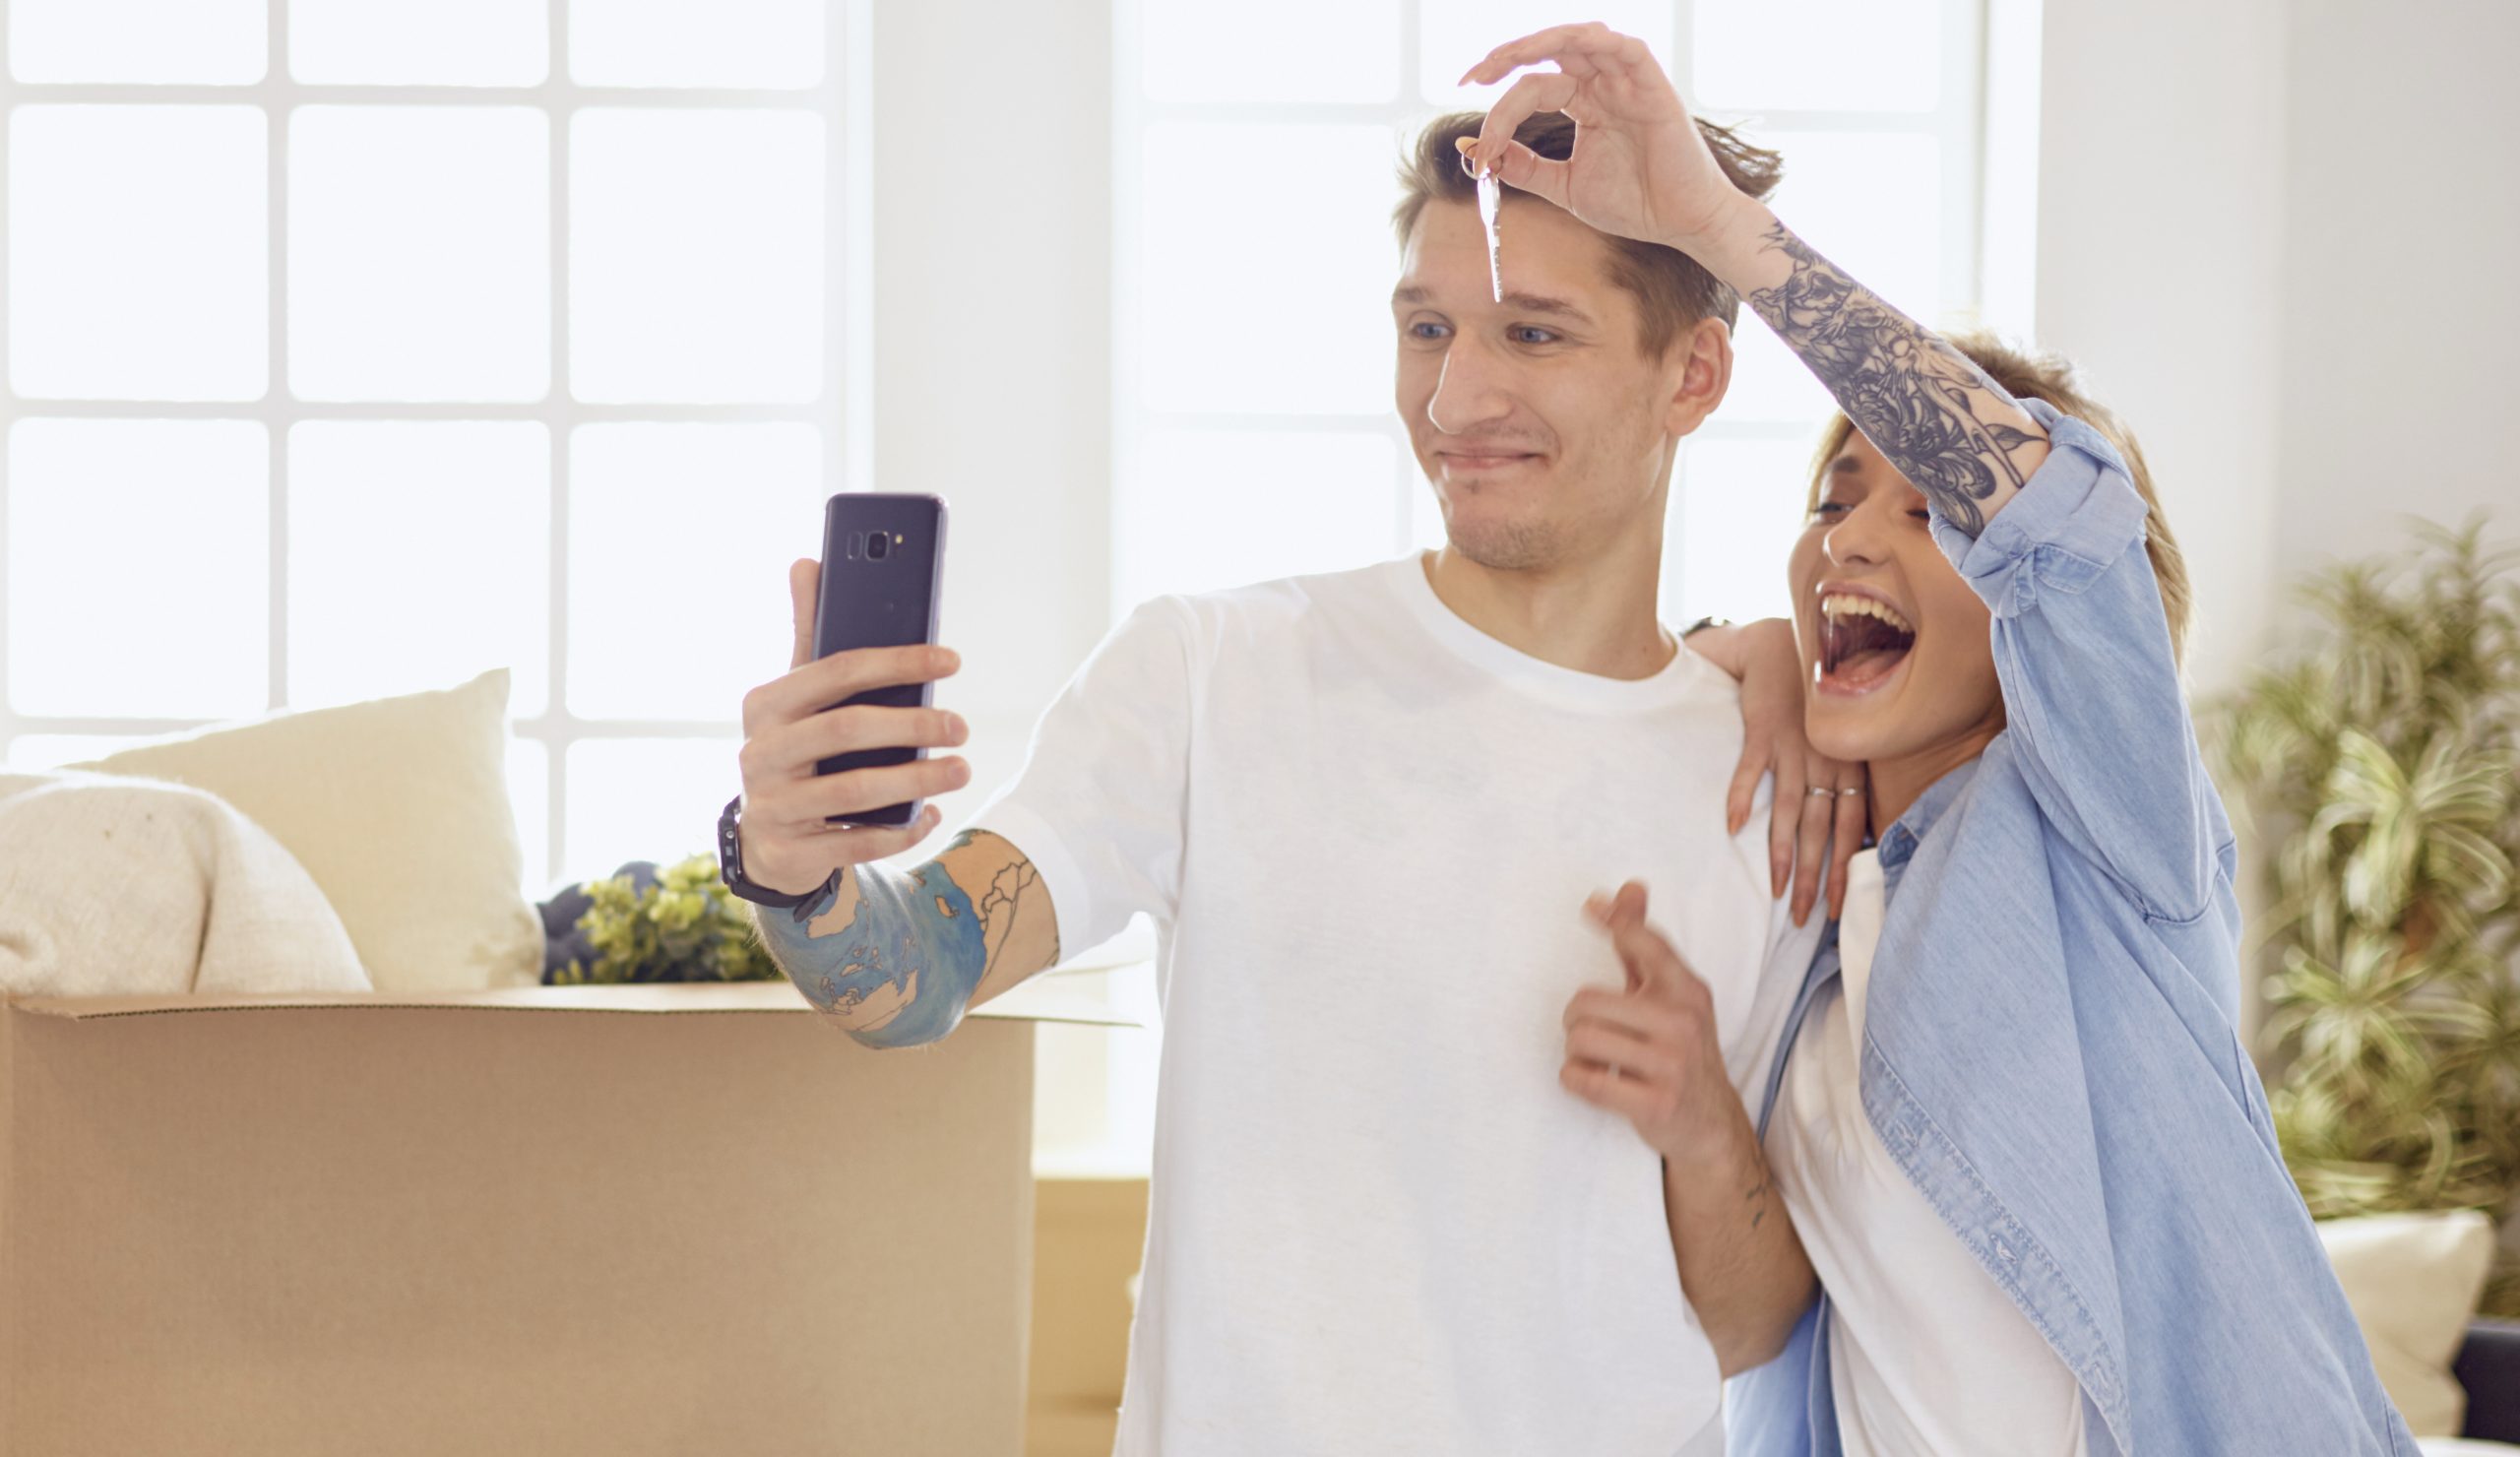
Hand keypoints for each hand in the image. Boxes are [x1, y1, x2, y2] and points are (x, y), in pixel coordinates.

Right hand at [733, 558, 971, 895]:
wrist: (765, 838)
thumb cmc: (796, 749)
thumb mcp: (796, 694)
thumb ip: (808, 634)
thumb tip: (807, 561)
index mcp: (766, 703)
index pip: (837, 669)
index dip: (899, 661)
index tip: (952, 661)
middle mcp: (760, 752)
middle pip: (847, 729)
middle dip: (914, 724)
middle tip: (961, 725)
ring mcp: (770, 806)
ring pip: (854, 791)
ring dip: (917, 779)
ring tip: (960, 769)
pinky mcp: (787, 852)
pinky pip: (855, 843)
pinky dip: (900, 830)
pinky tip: (931, 814)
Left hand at [1456, 22, 1754, 257]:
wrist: (1682, 223)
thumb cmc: (1634, 204)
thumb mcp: (1564, 186)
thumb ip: (1523, 166)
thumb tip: (1471, 151)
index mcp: (1583, 103)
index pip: (1531, 90)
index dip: (1498, 114)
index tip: (1476, 151)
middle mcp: (1602, 85)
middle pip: (1548, 53)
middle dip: (1505, 58)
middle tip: (1470, 76)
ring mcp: (1626, 82)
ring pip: (1580, 40)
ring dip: (1539, 42)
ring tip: (1503, 59)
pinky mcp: (1652, 85)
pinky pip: (1624, 48)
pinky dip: (1593, 41)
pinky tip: (1562, 47)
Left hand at [1561, 881, 1753, 1168]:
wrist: (1710, 1122)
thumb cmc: (1678, 1049)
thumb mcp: (1671, 995)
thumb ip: (1643, 944)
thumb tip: (1628, 888)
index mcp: (1687, 991)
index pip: (1644, 942)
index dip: (1614, 922)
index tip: (1590, 907)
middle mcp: (1683, 1022)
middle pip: (1587, 1001)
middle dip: (1576, 1019)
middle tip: (1590, 1031)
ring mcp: (1671, 1064)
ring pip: (1581, 1039)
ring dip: (1575, 1052)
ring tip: (1594, 1058)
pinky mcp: (1655, 1103)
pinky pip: (1585, 1080)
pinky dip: (1575, 1079)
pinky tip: (1592, 1079)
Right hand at [1725, 619, 1865, 924]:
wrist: (1782, 651)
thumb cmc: (1808, 706)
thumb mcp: (1835, 742)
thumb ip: (1839, 783)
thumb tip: (1844, 834)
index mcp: (1847, 768)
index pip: (1850, 829)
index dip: (1841, 869)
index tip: (1833, 907)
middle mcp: (1825, 762)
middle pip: (1820, 830)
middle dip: (1812, 877)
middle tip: (1802, 916)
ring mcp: (1794, 747)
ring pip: (1790, 810)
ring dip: (1782, 853)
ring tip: (1775, 889)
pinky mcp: (1763, 731)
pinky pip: (1751, 771)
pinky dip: (1741, 798)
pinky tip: (1732, 829)